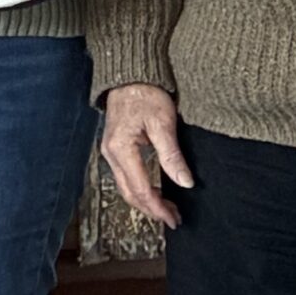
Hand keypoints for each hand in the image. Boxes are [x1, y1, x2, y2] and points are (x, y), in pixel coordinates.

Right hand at [99, 82, 192, 227]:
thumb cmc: (145, 94)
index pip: (140, 189)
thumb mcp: (163, 123)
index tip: (174, 219)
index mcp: (121, 149)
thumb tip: (186, 183)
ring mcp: (109, 151)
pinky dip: (140, 189)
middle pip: (129, 192)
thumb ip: (172, 155)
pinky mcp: (114, 147)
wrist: (128, 75)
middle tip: (174, 218)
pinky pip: (125, 176)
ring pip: (125, 187)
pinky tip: (155, 190)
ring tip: (167, 208)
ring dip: (145, 201)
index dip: (158, 208)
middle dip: (151, 209)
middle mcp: (110, 153)